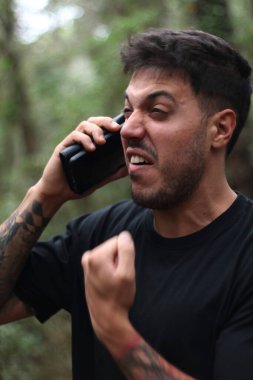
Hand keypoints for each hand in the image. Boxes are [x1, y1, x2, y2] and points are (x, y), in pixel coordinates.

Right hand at [35, 116, 126, 202]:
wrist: (57, 193)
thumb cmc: (77, 185)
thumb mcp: (99, 179)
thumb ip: (112, 173)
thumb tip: (128, 168)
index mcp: (90, 144)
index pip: (101, 127)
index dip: (112, 123)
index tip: (123, 128)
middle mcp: (81, 140)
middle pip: (93, 121)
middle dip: (106, 122)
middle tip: (116, 129)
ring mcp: (72, 143)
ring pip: (84, 125)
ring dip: (95, 130)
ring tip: (102, 142)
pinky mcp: (63, 148)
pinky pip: (73, 136)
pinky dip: (84, 139)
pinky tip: (91, 148)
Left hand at [82, 232, 135, 350]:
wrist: (106, 319)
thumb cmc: (118, 298)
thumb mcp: (127, 274)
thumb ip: (126, 250)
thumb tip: (124, 235)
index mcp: (96, 256)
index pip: (120, 241)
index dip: (126, 256)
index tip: (123, 272)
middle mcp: (88, 257)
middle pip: (113, 247)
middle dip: (120, 260)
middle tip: (119, 278)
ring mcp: (86, 264)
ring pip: (110, 255)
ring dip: (115, 266)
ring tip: (114, 282)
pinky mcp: (88, 270)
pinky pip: (105, 262)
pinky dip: (109, 270)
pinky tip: (109, 283)